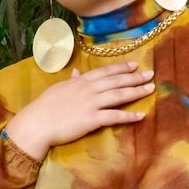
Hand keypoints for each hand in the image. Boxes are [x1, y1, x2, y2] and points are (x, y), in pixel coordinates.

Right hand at [4, 59, 153, 162]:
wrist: (37, 123)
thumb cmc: (44, 107)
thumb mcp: (58, 89)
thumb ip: (71, 81)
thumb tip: (76, 72)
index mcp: (80, 81)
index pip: (105, 72)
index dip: (121, 68)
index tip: (134, 65)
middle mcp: (88, 89)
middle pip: (116, 81)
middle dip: (134, 77)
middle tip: (150, 74)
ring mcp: (91, 104)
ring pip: (118, 95)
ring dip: (136, 91)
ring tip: (150, 89)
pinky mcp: (91, 119)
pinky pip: (114, 116)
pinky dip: (129, 116)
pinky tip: (141, 116)